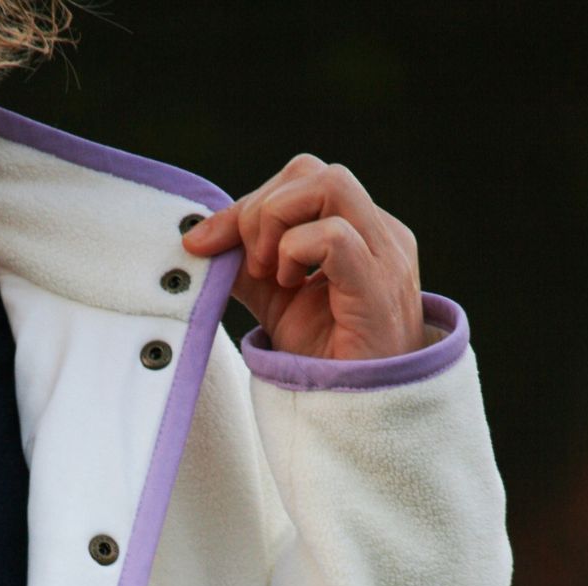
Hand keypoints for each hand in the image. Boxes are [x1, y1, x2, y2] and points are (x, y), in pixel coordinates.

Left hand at [183, 154, 425, 359]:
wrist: (362, 412)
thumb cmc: (329, 359)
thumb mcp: (276, 303)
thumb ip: (247, 267)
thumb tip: (201, 239)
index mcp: (359, 231)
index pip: (300, 180)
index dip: (247, 203)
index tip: (206, 243)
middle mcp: (380, 234)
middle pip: (311, 171)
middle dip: (258, 209)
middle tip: (249, 264)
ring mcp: (385, 256)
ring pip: (328, 183)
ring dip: (276, 223)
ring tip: (269, 274)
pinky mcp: (380, 286)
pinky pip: (334, 235)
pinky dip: (294, 252)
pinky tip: (289, 286)